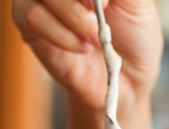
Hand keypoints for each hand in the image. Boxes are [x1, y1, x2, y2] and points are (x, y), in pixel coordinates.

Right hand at [12, 0, 162, 113]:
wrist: (129, 80)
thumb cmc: (134, 38)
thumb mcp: (138, 3)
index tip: (103, 2)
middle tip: (99, 12)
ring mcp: (43, 0)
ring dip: (71, 15)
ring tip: (94, 37)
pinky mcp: (30, 26)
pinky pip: (31, 16)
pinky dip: (60, 33)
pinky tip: (81, 47)